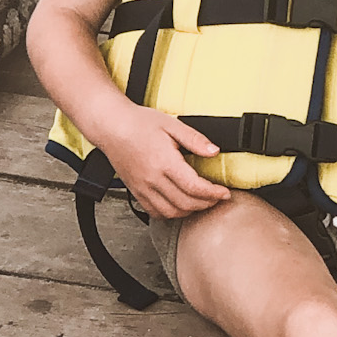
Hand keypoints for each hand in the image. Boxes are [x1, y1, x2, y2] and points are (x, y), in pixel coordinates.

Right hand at [103, 106, 232, 217]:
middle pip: (185, 203)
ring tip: (202, 202)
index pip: (194, 187)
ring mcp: (143, 188)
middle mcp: (153, 179)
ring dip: (190, 211)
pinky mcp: (136, 191)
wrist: (112, 126)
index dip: (213, 193)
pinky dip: (171, 213)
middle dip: (206, 203)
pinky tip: (180, 205)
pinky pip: (155, 212)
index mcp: (164, 162)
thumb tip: (214, 151)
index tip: (224, 192)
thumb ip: (195, 139)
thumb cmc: (139, 123)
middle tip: (217, 197)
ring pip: (171, 212)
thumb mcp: (172, 124)